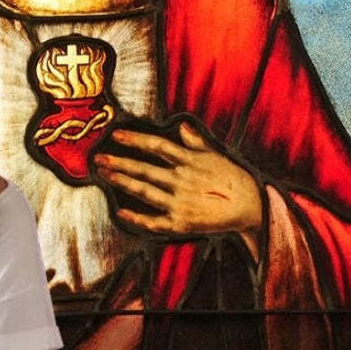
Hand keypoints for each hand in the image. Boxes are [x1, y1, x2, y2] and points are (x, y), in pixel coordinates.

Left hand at [93, 121, 263, 255]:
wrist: (252, 208)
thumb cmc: (233, 179)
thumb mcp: (215, 156)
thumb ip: (195, 142)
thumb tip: (181, 125)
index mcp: (189, 161)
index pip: (156, 146)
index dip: (135, 139)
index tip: (116, 134)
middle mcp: (182, 180)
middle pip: (144, 168)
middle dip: (119, 162)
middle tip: (99, 158)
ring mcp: (180, 203)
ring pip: (145, 191)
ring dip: (123, 182)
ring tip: (105, 175)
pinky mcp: (181, 223)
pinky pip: (154, 221)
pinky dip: (137, 217)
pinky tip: (121, 211)